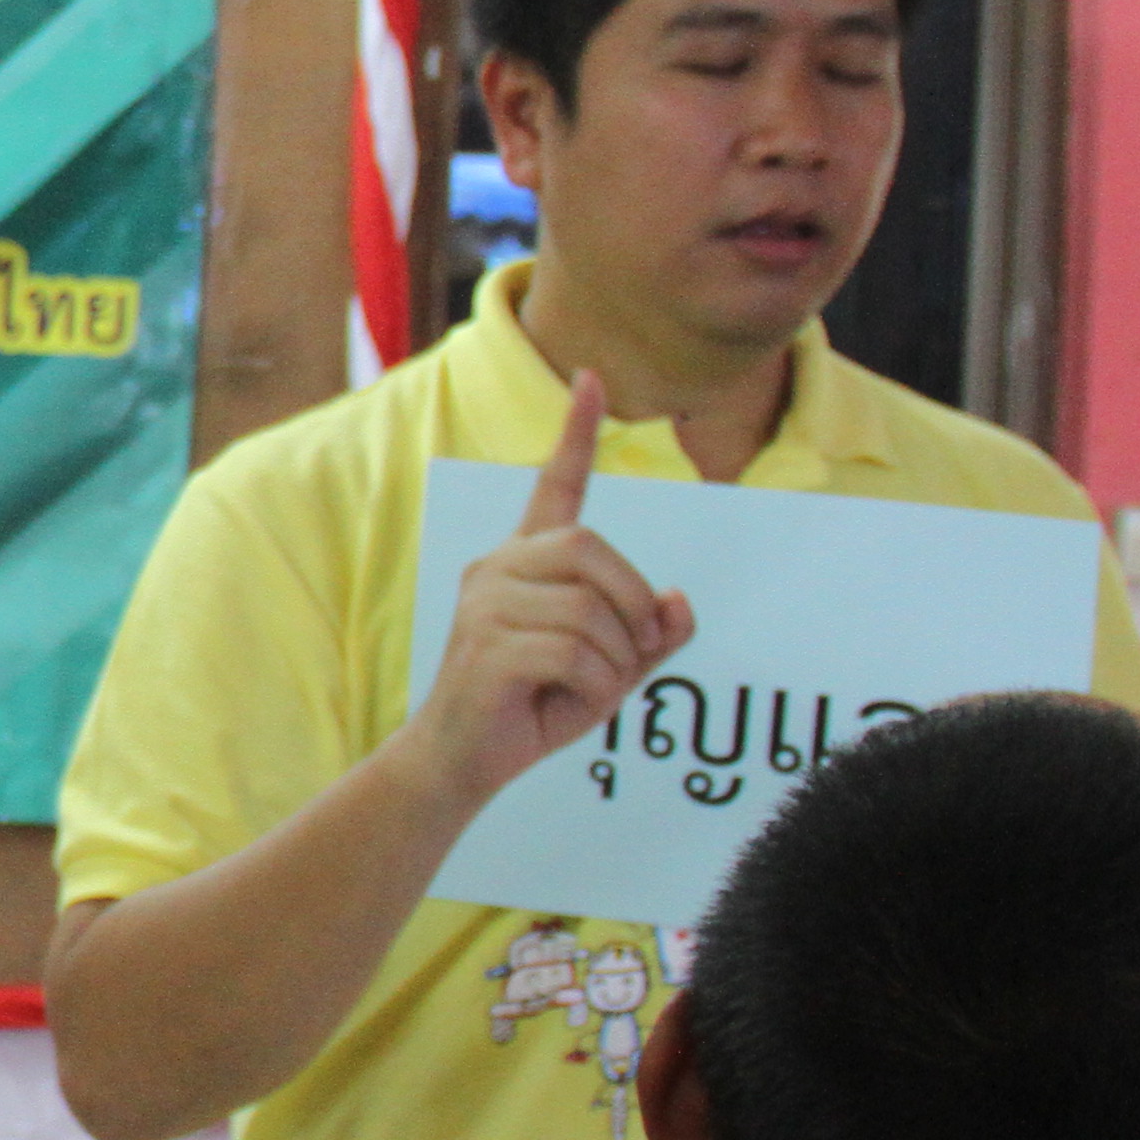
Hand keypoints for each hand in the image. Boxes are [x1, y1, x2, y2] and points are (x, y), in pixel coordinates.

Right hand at [402, 374, 696, 814]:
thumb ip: (647, 637)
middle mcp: (498, 569)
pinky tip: (567, 703)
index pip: (554, 485)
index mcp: (524, 563)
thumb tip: (679, 603)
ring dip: (614, 660)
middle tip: (634, 651)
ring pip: (588, 609)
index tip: (592, 378)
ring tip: (590, 689)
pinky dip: (593, 687)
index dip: (577, 433)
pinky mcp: (485, 647)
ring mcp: (486, 605)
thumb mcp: (606, 671)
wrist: (460, 761)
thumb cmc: (531, 708)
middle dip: (632, 601)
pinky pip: (572, 652)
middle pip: (590, 548)